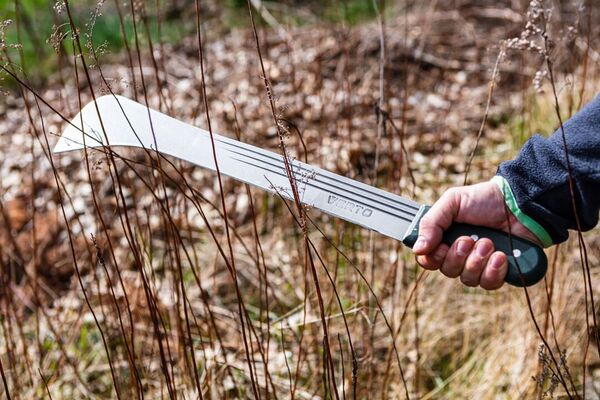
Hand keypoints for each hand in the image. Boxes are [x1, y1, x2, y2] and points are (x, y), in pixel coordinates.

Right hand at [412, 181, 541, 289]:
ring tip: (489, 243)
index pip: (428, 260)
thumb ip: (431, 223)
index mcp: (445, 238)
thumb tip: (417, 249)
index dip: (431, 259)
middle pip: (448, 271)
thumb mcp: (452, 202)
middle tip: (469, 239)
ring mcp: (480, 265)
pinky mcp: (500, 272)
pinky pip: (489, 284)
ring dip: (477, 261)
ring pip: (468, 279)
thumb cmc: (485, 200)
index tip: (440, 248)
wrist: (519, 204)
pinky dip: (494, 270)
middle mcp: (461, 255)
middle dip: (458, 256)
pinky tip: (502, 256)